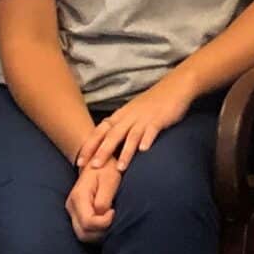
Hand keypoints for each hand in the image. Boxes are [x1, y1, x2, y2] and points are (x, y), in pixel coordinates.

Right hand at [66, 162, 122, 242]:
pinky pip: (84, 230)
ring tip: (110, 220)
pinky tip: (106, 222)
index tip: (114, 211)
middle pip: (83, 234)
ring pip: (83, 235)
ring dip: (99, 234)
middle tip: (113, 219)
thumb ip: (104, 200)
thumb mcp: (109, 180)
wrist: (96, 160)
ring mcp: (72, 211)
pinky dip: (96, 231)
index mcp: (79, 197)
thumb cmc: (106, 168)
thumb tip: (103, 216)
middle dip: (101, 232)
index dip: (104, 223)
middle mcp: (71, 206)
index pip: (88, 223)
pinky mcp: (76, 213)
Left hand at [77, 74, 196, 170]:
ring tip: (119, 168)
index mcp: (121, 115)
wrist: (174, 86)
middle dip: (102, 151)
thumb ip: (121, 127)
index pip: (100, 131)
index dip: (90, 145)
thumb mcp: (132, 113)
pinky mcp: (160, 119)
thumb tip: (106, 145)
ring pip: (131, 135)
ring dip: (125, 152)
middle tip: (93, 167)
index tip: (79, 161)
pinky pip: (152, 130)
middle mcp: (130, 117)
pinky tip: (144, 150)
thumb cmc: (152, 103)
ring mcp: (144, 118)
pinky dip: (147, 139)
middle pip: (113, 135)